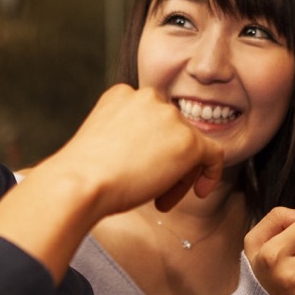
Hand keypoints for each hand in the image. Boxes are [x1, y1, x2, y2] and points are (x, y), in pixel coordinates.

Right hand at [37, 84, 224, 216]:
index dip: (149, 150)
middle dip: (165, 164)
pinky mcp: (188, 141)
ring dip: (178, 175)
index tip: (139, 174)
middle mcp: (148, 97)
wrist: (80, 183)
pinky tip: (200, 191)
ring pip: (190, 146)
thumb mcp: (103, 142)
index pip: (151, 120)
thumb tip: (150, 155)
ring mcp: (170, 117)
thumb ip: (128, 137)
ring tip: (158, 199)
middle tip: (151, 193)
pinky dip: (210, 173)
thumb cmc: (83, 174)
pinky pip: (214, 155)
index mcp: (122, 95)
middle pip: (172, 131)